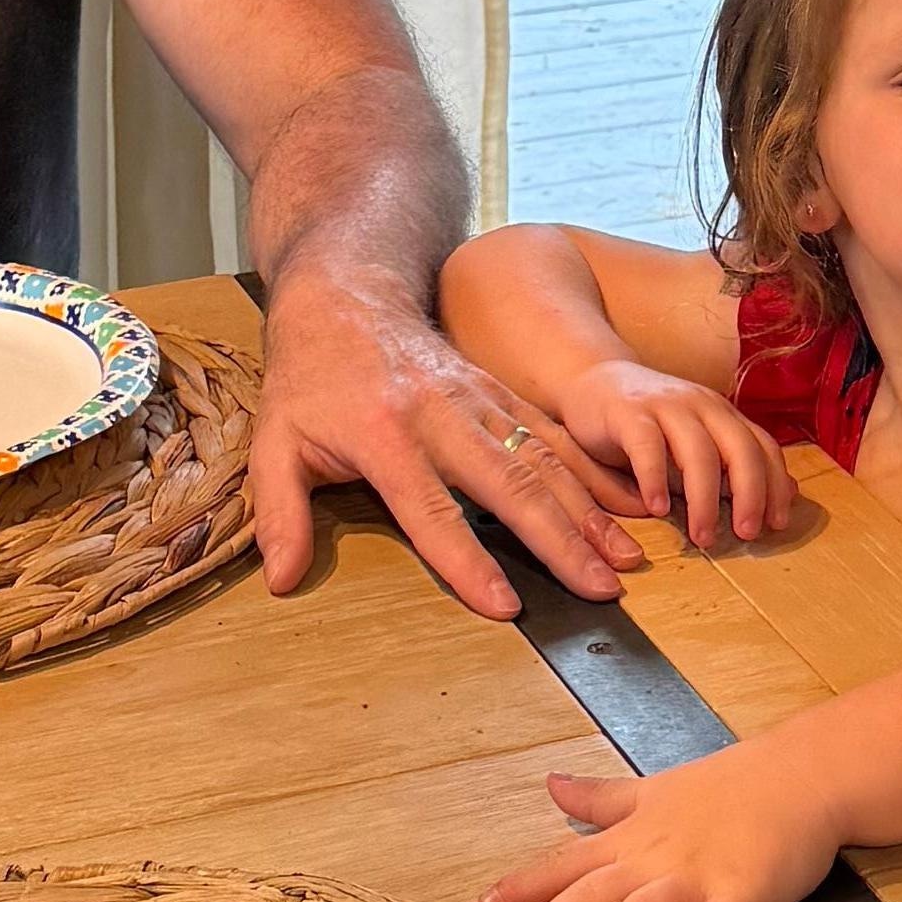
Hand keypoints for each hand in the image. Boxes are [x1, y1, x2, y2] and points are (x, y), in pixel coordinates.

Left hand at [247, 261, 638, 618]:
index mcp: (384, 435)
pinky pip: (550, 432)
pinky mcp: (497, 391)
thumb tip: (279, 581)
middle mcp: (441, 415)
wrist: (346, 293)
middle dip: (561, 539)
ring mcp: (477, 399)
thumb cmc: (308, 377)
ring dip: (588, 510)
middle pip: (510, 482)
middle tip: (602, 589)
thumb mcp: (274, 441)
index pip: (432, 510)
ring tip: (626, 558)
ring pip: (543, 457)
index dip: (469, 562)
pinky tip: (621, 504)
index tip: (507, 608)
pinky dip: (590, 470)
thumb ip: (279, 512)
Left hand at [481, 736, 841, 901]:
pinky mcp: (745, 891)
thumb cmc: (728, 786)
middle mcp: (655, 859)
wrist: (799, 775)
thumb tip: (550, 786)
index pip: (568, 864)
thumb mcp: (654, 789)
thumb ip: (601, 799)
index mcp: (633, 838)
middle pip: (595, 894)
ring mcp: (699, 875)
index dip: (526, 885)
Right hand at [551, 358, 792, 551]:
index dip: (775, 487)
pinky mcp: (628, 412)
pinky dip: (656, 478)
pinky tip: (658, 509)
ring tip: (703, 537)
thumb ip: (733, 468)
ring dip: (705, 498)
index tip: (776, 525)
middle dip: (750, 494)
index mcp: (723, 414)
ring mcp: (666, 406)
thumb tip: (787, 493)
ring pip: (698, 450)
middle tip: (747, 535)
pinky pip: (647, 445)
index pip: (763, 447)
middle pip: (740, 448)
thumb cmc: (649, 424)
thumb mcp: (696, 445)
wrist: (592, 379)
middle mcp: (702, 405)